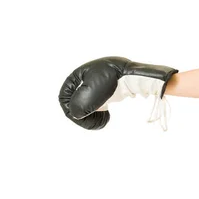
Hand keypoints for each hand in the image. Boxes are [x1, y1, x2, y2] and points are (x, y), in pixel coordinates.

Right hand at [58, 57, 177, 130]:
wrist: (135, 75)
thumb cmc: (112, 80)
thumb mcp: (90, 93)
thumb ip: (78, 105)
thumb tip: (76, 114)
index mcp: (77, 76)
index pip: (64, 96)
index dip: (70, 110)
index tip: (81, 118)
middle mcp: (85, 80)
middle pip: (75, 103)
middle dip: (83, 116)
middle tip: (95, 122)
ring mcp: (96, 85)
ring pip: (86, 106)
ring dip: (91, 116)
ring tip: (102, 120)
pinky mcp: (107, 91)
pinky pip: (97, 105)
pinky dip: (100, 114)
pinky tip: (107, 117)